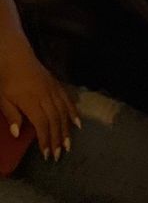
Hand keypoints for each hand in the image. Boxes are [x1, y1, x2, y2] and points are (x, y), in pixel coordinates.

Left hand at [0, 38, 79, 160]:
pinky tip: (77, 121)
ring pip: (63, 111)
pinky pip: (68, 99)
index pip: (42, 124)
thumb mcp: (2, 98)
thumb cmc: (6, 79)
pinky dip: (73, 111)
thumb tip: (18, 134)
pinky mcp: (56, 84)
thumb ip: (12, 115)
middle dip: (58, 137)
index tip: (47, 154)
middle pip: (55, 119)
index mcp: (31, 101)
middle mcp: (46, 95)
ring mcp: (53, 89)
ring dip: (67, 128)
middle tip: (60, 154)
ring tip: (70, 143)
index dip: (46, 139)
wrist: (15, 56)